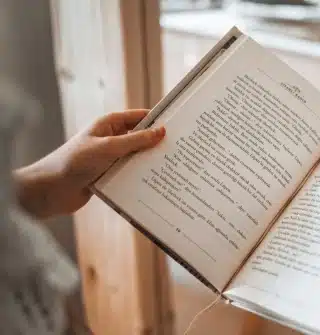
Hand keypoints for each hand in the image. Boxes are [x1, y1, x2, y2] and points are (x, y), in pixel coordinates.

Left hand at [15, 110, 165, 217]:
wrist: (50, 191)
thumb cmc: (74, 162)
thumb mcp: (109, 148)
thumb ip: (136, 140)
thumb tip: (161, 131)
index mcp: (109, 124)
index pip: (140, 117)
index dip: (158, 120)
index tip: (178, 127)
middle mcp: (111, 139)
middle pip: (141, 138)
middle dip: (157, 144)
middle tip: (180, 151)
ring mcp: (111, 158)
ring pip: (137, 158)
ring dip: (150, 163)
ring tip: (172, 169)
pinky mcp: (110, 175)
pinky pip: (130, 173)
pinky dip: (141, 177)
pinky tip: (156, 183)